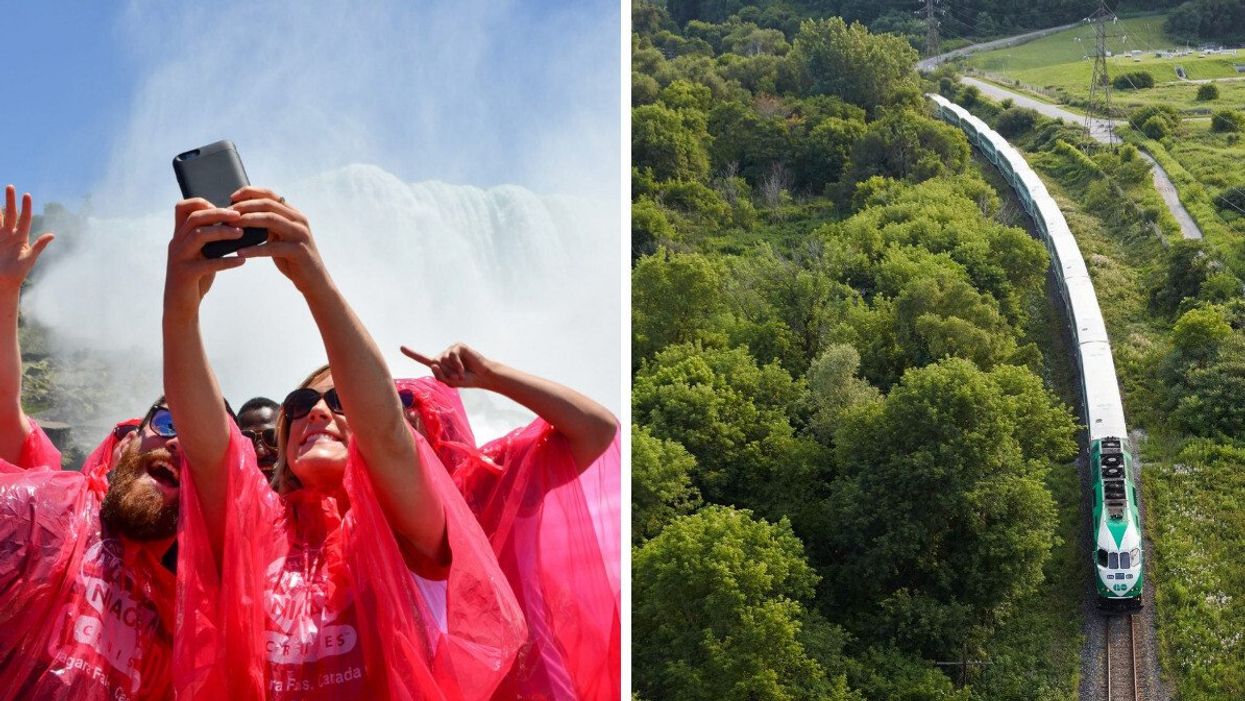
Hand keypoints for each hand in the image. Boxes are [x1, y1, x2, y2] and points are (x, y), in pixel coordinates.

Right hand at [0, 185, 53, 292]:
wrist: (4, 282)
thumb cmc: (18, 272)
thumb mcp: (29, 258)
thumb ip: (39, 246)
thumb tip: (52, 234)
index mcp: (22, 237)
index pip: (25, 219)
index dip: (26, 207)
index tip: (27, 195)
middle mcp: (10, 234)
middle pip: (10, 214)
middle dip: (10, 200)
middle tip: (10, 186)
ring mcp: (0, 237)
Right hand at [165, 198, 245, 315]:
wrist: (179, 306)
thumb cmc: (196, 277)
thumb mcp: (201, 254)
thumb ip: (211, 239)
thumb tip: (236, 225)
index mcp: (179, 236)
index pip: (182, 208)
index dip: (202, 202)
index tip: (223, 208)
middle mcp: (176, 243)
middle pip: (195, 218)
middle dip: (218, 213)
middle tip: (239, 216)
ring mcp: (178, 258)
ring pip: (198, 235)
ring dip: (222, 232)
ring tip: (241, 234)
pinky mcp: (185, 274)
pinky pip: (206, 264)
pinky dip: (226, 261)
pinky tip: (241, 261)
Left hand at [229, 187, 327, 292]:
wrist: (314, 279)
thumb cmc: (292, 258)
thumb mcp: (280, 237)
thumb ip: (268, 225)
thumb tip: (242, 216)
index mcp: (293, 214)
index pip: (270, 195)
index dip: (250, 192)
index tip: (232, 197)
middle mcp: (298, 220)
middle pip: (268, 204)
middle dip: (245, 206)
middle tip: (226, 214)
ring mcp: (300, 234)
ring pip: (271, 219)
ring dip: (248, 221)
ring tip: (229, 227)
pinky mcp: (298, 250)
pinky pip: (272, 247)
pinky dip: (254, 249)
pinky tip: (240, 252)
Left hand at [401, 343, 495, 388]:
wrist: (481, 376)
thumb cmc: (466, 380)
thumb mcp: (450, 382)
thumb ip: (439, 375)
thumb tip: (433, 364)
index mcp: (439, 364)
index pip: (423, 359)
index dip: (412, 354)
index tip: (401, 347)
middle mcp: (443, 355)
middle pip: (435, 363)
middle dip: (446, 372)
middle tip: (457, 376)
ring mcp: (450, 350)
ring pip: (443, 359)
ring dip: (452, 369)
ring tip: (461, 372)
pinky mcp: (458, 346)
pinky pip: (451, 356)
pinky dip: (457, 364)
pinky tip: (464, 367)